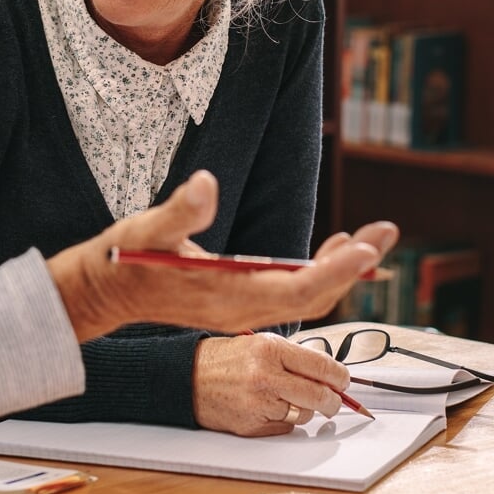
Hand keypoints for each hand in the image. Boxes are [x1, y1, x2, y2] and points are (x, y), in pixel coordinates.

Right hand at [47, 171, 399, 340]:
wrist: (105, 292)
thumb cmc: (125, 259)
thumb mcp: (147, 227)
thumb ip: (180, 210)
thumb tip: (206, 183)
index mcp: (229, 295)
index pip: (298, 287)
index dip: (336, 269)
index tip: (368, 247)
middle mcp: (244, 309)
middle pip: (315, 295)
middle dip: (354, 266)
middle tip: (388, 231)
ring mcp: (245, 309)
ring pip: (309, 295)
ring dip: (344, 268)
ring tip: (374, 236)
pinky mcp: (242, 301)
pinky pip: (294, 291)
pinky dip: (321, 270)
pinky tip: (336, 247)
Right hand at [193, 333, 351, 435]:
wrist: (186, 378)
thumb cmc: (225, 359)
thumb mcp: (261, 344)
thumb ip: (295, 358)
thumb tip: (330, 376)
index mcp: (270, 349)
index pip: (323, 367)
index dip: (341, 377)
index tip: (344, 381)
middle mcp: (265, 376)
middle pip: (320, 396)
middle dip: (333, 401)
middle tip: (334, 400)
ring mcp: (258, 404)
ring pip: (305, 414)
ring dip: (305, 409)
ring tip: (287, 397)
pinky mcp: (251, 425)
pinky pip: (285, 427)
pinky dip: (284, 419)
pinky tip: (268, 407)